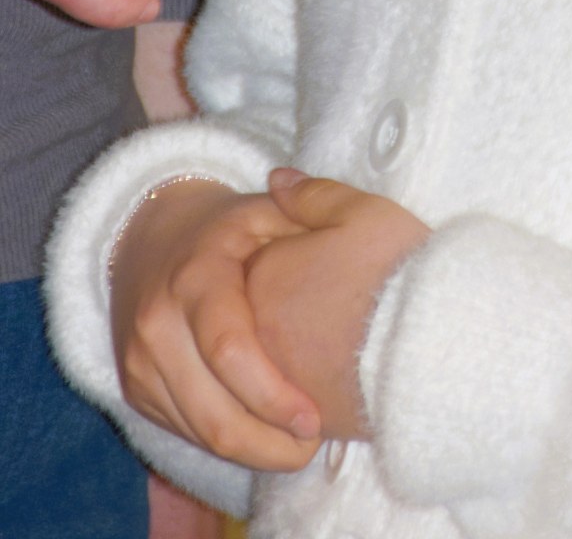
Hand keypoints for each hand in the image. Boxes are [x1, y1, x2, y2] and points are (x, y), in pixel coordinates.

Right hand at [110, 178, 321, 470]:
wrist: (150, 235)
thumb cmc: (229, 228)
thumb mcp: (267, 208)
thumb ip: (311, 212)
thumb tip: (348, 226)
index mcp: (196, 276)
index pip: (229, 350)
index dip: (272, 395)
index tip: (315, 419)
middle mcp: (158, 323)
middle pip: (213, 411)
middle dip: (268, 443)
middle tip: (314, 445)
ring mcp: (140, 361)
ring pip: (199, 432)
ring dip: (252, 452)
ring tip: (297, 448)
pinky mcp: (135, 388)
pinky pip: (184, 431)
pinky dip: (226, 444)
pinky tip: (263, 437)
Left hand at [250, 170, 430, 438]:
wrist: (436, 344)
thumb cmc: (398, 271)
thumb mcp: (363, 212)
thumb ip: (312, 194)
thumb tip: (276, 179)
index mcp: (265, 277)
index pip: (255, 261)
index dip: (291, 255)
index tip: (324, 257)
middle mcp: (260, 333)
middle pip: (256, 313)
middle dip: (287, 304)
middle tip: (334, 295)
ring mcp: (280, 381)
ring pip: (270, 360)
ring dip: (295, 348)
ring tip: (340, 334)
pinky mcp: (307, 419)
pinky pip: (290, 402)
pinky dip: (309, 385)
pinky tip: (344, 369)